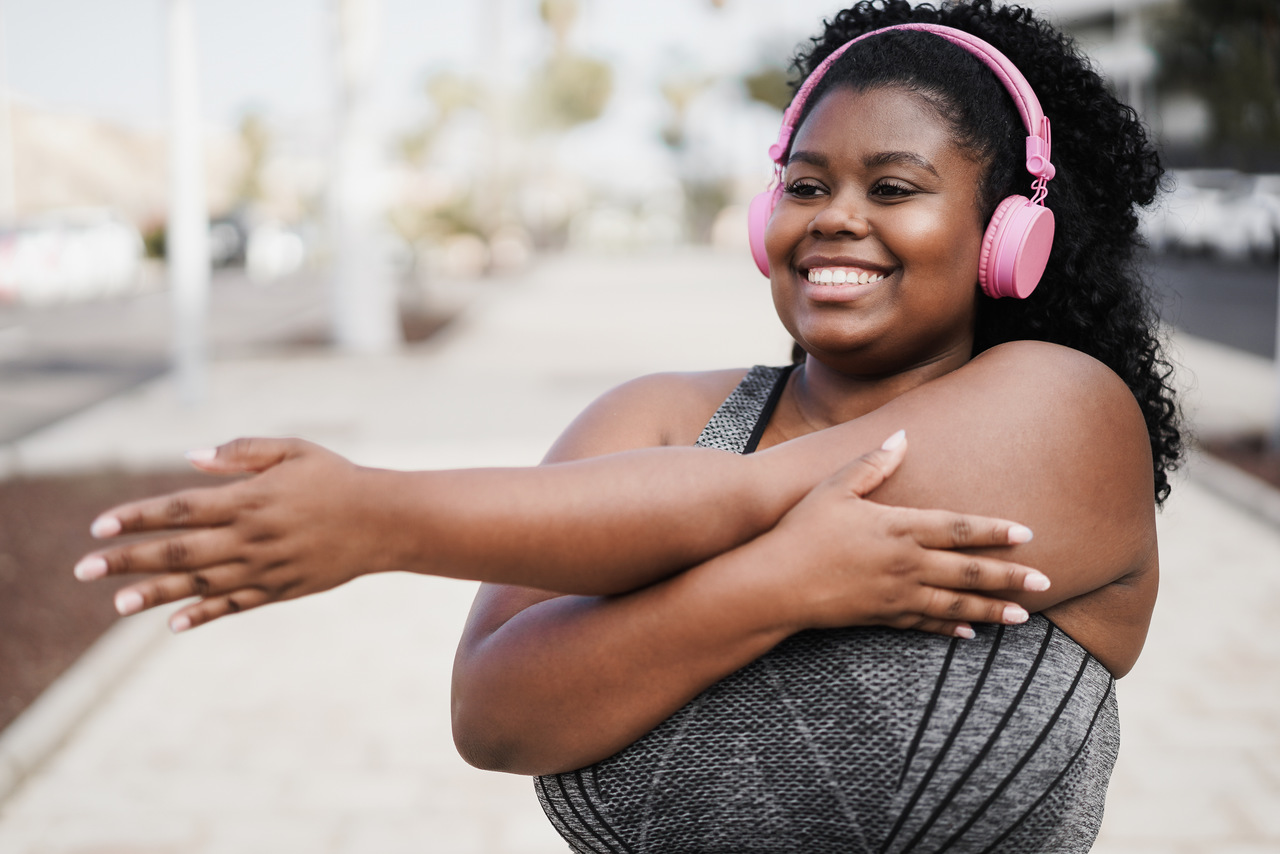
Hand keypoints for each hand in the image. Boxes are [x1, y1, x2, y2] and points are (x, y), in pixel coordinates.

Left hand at [73, 438, 392, 632]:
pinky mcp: (280, 589)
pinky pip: (234, 605)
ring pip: (199, 584)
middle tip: (84, 570)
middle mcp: (250, 537)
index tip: (98, 526)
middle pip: (178, 552)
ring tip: (116, 603)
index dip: (137, 517)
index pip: (179, 509)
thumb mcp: (293, 450)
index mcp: (249, 499)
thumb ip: (241, 453)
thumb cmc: (336, 477)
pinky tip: (172, 624)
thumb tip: (190, 459)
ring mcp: (264, 568)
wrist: (385, 521)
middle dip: (127, 559)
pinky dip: (202, 615)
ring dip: (154, 594)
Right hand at [764, 430, 1046, 637]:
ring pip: (954, 603)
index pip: (958, 529)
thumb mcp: (835, 488)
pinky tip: (969, 632)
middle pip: (967, 571)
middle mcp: (905, 564)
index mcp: (898, 528)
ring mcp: (896, 595)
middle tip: (1046, 581)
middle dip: (1009, 577)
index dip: (994, 531)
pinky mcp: (881, 617)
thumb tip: (903, 437)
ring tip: (1025, 616)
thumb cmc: (801, 530)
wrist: (775, 583)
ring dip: (992, 609)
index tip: (1027, 534)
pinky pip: (924, 624)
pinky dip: (950, 627)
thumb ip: (873, 464)